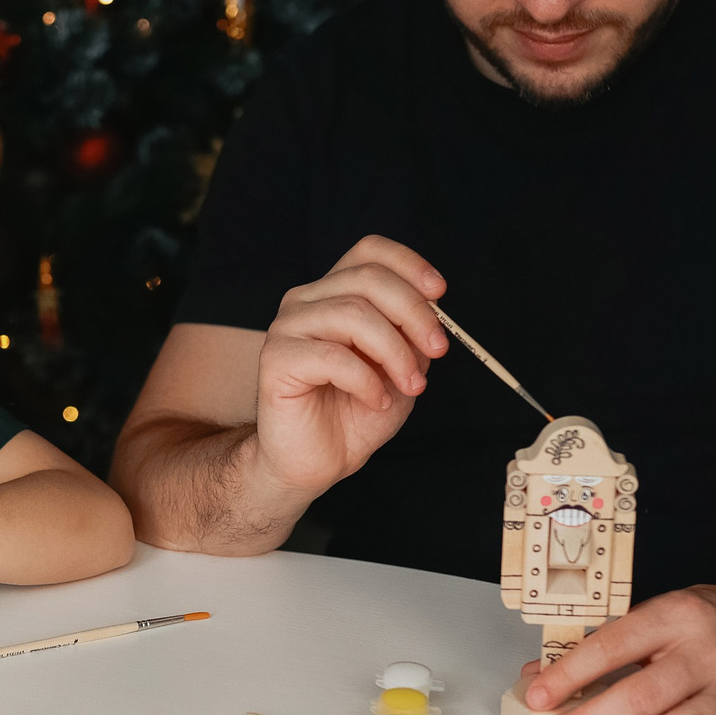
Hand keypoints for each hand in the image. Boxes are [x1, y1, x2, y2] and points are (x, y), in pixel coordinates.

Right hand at [247, 236, 448, 500]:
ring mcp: (287, 328)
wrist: (316, 463)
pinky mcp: (275, 360)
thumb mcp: (400, 368)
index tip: (440, 294)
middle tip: (438, 350)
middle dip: (414, 314)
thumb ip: (412, 336)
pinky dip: (366, 381)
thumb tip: (433, 313)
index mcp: (334, 294)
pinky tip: (374, 399)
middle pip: (368, 279)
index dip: (409, 263)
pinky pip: (333, 357)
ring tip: (409, 386)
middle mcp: (306, 301)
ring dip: (395, 353)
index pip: (369, 251)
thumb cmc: (355, 414)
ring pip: (353, 314)